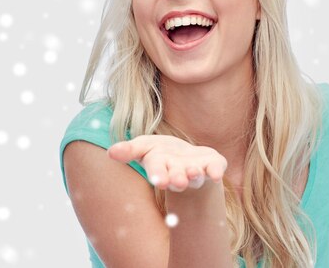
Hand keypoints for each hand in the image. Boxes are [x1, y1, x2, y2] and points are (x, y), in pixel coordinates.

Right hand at [107, 135, 227, 191]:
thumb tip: (111, 152)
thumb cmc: (160, 153)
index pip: (158, 172)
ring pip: (196, 176)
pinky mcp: (212, 166)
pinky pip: (216, 168)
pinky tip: (217, 173)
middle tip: (179, 182)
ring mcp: (196, 171)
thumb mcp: (143, 147)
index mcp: (161, 168)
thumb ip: (129, 150)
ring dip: (195, 175)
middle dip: (178, 180)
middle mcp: (179, 173)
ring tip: (194, 172)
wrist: (186, 159)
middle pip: (178, 178)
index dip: (158, 175)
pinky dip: (216, 170)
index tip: (159, 180)